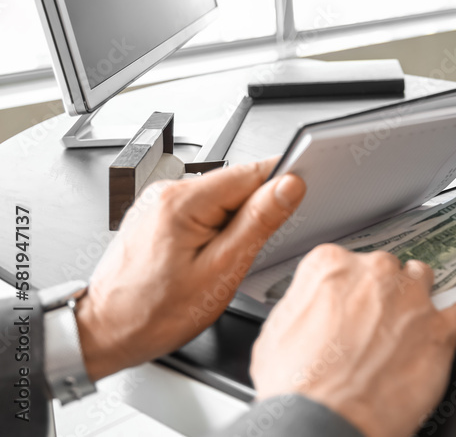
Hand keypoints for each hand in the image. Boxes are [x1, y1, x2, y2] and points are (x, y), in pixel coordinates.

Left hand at [74, 158, 305, 380]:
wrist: (102, 333)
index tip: (302, 195)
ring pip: (220, 198)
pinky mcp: (158, 215)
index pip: (252, 172)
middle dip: (255, 211)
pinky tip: (206, 258)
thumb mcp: (220, 272)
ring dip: (234, 223)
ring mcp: (160, 202)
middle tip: (251, 250)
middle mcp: (167, 192)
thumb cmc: (153, 314)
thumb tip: (288, 187)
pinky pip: (201, 209)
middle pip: (236, 184)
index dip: (282, 182)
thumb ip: (257, 224)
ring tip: (222, 260)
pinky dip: (215, 228)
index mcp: (183, 201)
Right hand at [251, 246, 455, 436]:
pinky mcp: (439, 331)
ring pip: (423, 280)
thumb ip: (304, 306)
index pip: (346, 261)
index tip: (348, 304)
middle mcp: (374, 273)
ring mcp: (411, 300)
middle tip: (372, 325)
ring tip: (410, 325)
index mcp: (330, 266)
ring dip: (418, 300)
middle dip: (382, 294)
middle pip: (387, 269)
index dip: (348, 289)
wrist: (322, 422)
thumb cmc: (295, 387)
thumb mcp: (276, 332)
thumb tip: (312, 309)